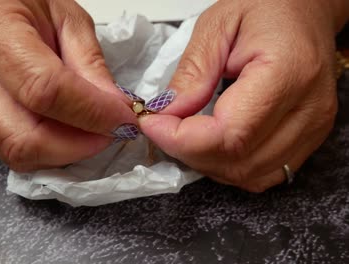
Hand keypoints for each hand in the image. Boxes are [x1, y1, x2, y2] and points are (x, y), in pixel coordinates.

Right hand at [0, 0, 137, 171]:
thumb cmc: (27, 4)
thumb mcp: (69, 19)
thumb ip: (91, 64)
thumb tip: (116, 111)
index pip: (44, 90)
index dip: (91, 113)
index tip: (125, 119)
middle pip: (24, 138)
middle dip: (77, 146)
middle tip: (111, 132)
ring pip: (18, 154)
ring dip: (66, 153)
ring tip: (92, 132)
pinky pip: (14, 154)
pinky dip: (51, 152)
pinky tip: (70, 134)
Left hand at [140, 0, 348, 191]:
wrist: (304, 11)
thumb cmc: (267, 7)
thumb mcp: (217, 26)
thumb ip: (193, 73)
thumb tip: (167, 114)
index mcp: (288, 72)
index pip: (229, 134)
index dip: (182, 139)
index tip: (151, 122)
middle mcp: (309, 109)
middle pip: (238, 161)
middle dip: (187, 152)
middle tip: (161, 126)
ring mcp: (313, 129)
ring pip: (249, 175)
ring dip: (206, 162)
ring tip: (184, 133)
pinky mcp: (309, 139)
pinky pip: (263, 173)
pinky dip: (228, 165)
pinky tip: (211, 143)